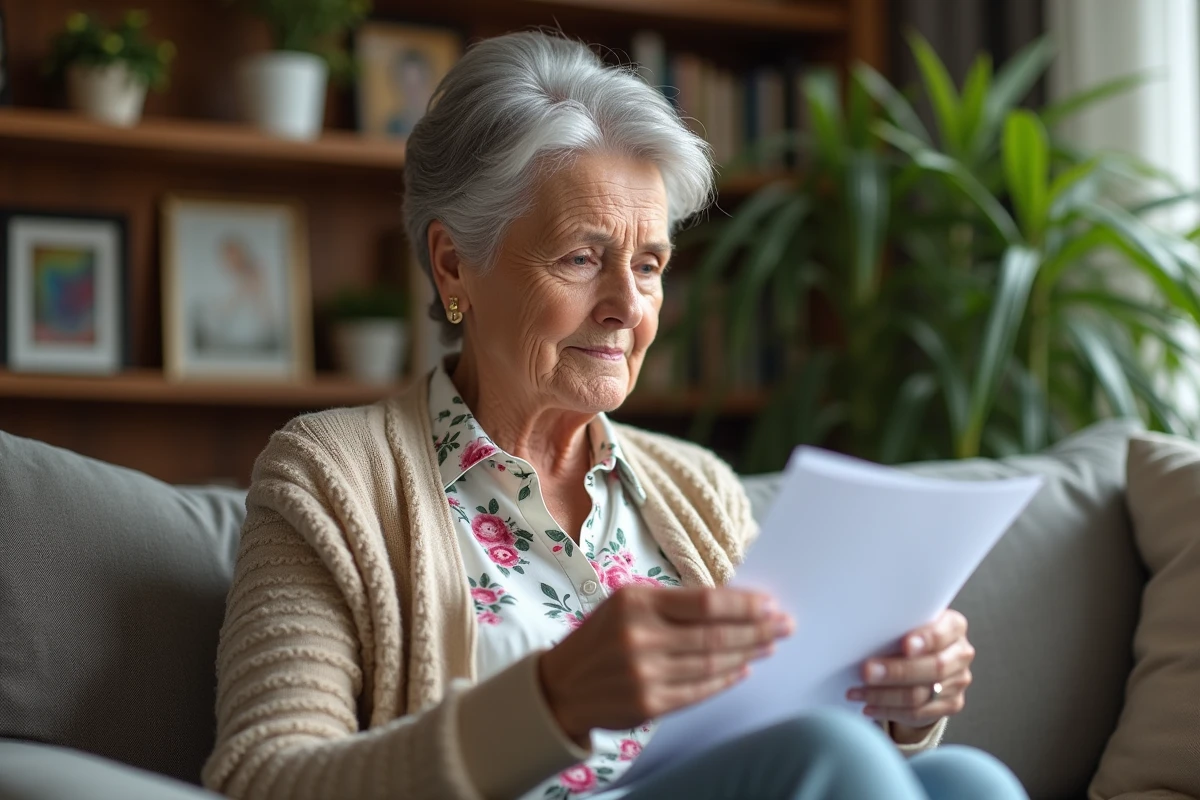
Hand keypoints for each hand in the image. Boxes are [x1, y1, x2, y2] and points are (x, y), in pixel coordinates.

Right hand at [538, 586, 793, 745]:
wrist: (561, 686)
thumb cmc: (600, 638)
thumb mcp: (626, 604)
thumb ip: (672, 604)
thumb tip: (730, 604)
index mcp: (636, 602)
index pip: (705, 602)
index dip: (743, 604)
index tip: (769, 604)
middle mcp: (641, 637)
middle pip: (715, 634)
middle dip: (757, 629)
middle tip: (785, 625)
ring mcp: (646, 673)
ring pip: (712, 662)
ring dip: (748, 653)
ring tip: (770, 644)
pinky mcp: (650, 703)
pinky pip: (700, 690)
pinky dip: (726, 679)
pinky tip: (744, 669)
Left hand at [846, 609, 973, 739]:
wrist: (923, 659)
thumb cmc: (908, 634)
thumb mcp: (905, 624)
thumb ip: (896, 627)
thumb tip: (864, 634)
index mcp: (954, 626)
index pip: (942, 633)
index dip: (925, 640)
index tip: (904, 645)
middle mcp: (961, 653)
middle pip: (933, 668)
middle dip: (896, 671)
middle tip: (866, 672)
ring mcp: (958, 681)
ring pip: (921, 694)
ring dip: (884, 695)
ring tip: (858, 692)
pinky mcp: (951, 704)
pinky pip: (918, 713)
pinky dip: (889, 711)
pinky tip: (869, 707)